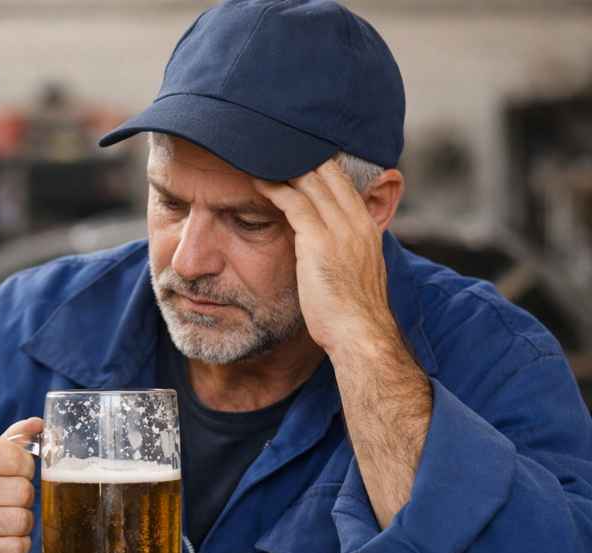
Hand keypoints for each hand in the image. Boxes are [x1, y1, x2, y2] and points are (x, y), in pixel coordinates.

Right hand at [0, 417, 42, 552]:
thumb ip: (10, 443)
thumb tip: (37, 424)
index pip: (15, 456)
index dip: (24, 469)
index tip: (11, 477)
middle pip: (22, 490)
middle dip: (23, 500)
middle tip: (5, 505)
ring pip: (21, 520)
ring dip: (21, 526)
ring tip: (2, 525)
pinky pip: (16, 547)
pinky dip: (16, 547)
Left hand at [253, 160, 399, 356]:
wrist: (359, 333)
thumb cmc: (352, 313)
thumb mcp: (356, 273)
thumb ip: (345, 252)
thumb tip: (330, 249)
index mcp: (367, 227)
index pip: (343, 182)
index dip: (320, 165)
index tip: (296, 153)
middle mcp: (357, 221)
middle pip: (329, 173)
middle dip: (301, 157)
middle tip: (273, 146)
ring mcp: (340, 229)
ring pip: (311, 183)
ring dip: (284, 167)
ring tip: (261, 156)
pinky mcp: (319, 241)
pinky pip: (294, 204)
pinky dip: (275, 190)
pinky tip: (257, 181)